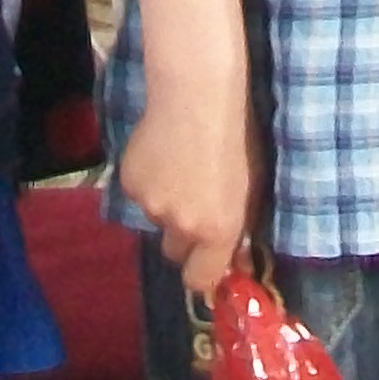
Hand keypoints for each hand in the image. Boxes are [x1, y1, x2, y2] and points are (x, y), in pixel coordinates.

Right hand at [120, 81, 261, 293]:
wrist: (195, 98)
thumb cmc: (237, 137)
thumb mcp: (250, 188)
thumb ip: (238, 225)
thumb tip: (235, 256)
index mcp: (217, 231)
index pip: (200, 281)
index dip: (203, 274)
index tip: (208, 262)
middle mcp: (182, 226)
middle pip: (175, 253)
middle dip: (184, 238)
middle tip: (194, 207)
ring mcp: (150, 205)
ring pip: (156, 219)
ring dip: (166, 205)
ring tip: (178, 168)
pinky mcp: (128, 183)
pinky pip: (140, 194)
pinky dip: (149, 182)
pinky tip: (160, 155)